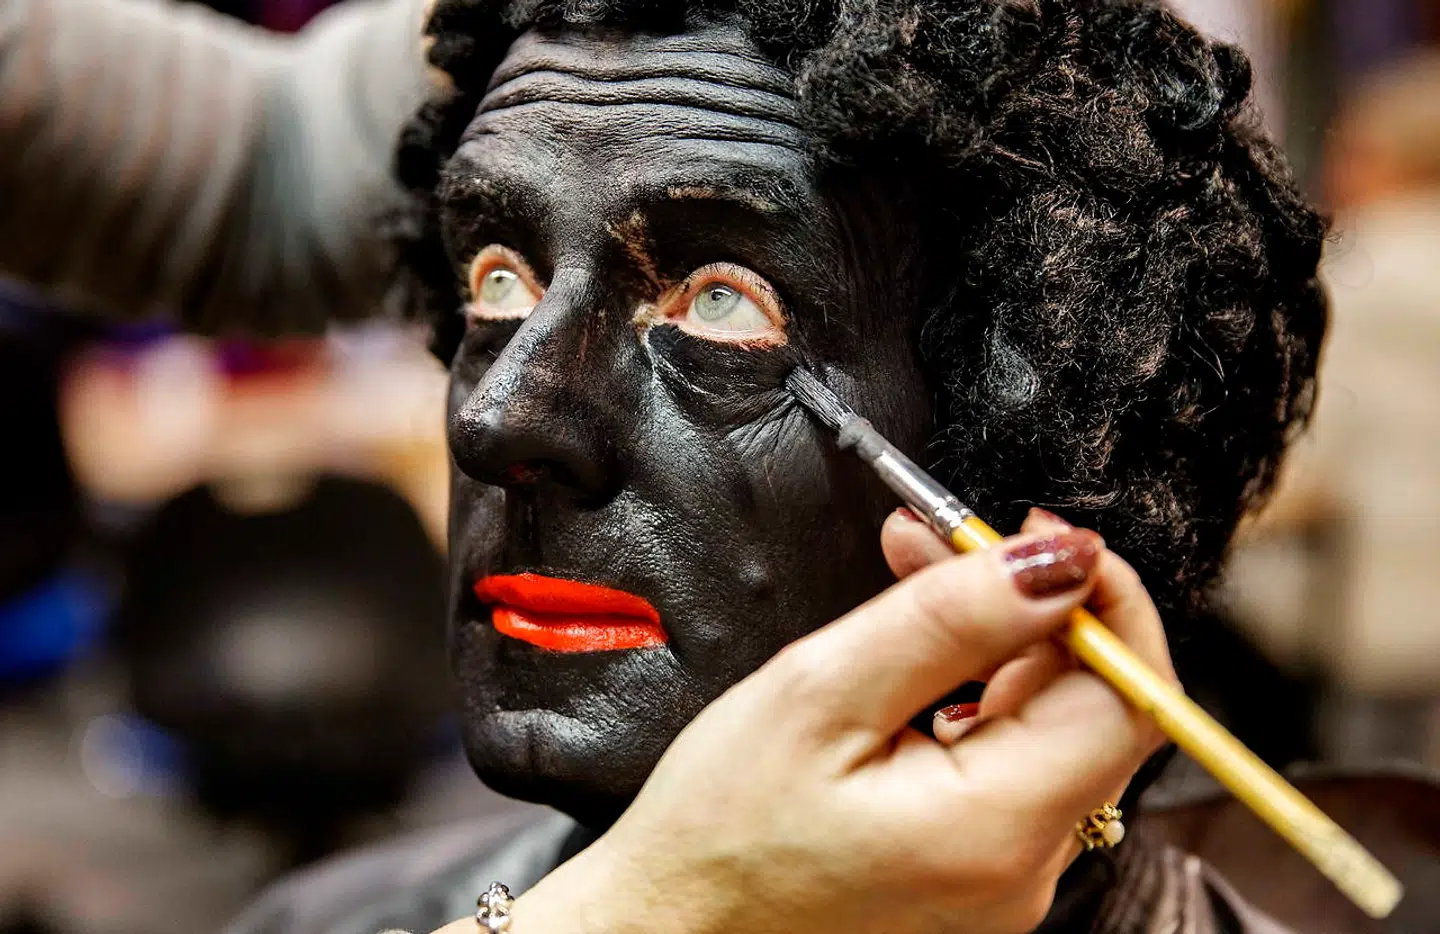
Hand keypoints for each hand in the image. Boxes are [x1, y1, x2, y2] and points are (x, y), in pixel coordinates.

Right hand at [436, 508, 1172, 933]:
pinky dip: (974, 686)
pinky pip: (1007, 755)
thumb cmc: (721, 827)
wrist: (674, 921)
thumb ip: (949, 620)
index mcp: (996, 828)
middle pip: (1089, 705)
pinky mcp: (978, 865)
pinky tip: (917, 649)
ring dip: (998, 636)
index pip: (1127, 700)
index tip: (1046, 537)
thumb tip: (1057, 563)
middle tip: (946, 536)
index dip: (1104, 602)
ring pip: (1046, 721)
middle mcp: (1023, 866)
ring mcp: (1005, 872)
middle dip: (1033, 602)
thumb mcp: (823, 692)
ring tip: (913, 574)